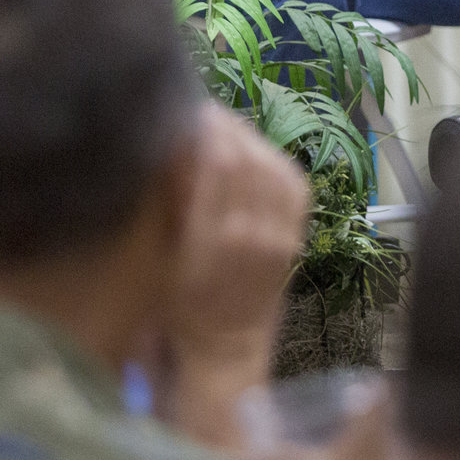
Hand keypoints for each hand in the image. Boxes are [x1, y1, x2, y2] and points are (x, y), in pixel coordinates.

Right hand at [163, 107, 311, 369]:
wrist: (226, 347)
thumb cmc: (180, 306)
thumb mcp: (164, 256)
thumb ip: (174, 200)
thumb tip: (179, 143)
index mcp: (209, 240)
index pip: (216, 163)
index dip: (204, 129)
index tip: (186, 112)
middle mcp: (250, 233)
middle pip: (246, 157)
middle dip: (225, 126)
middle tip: (203, 112)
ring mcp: (279, 235)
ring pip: (271, 164)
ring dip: (248, 137)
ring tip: (225, 126)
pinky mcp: (295, 236)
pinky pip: (293, 183)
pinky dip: (273, 158)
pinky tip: (255, 150)